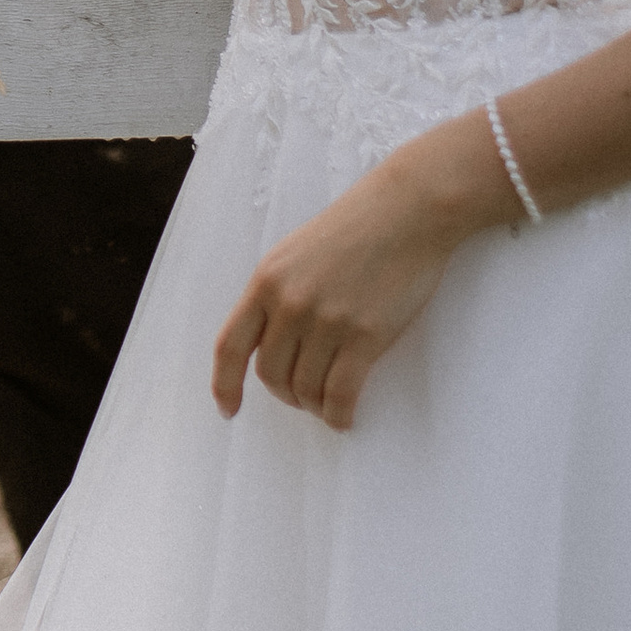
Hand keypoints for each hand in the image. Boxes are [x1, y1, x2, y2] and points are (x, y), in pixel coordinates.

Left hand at [210, 157, 468, 430]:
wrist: (405, 213)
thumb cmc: (352, 230)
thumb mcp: (293, 253)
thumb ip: (274, 293)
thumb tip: (266, 341)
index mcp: (266, 281)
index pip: (230, 346)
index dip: (225, 385)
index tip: (228, 410)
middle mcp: (290, 303)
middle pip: (270, 373)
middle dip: (282, 394)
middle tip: (299, 397)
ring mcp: (327, 320)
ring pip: (305, 387)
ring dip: (312, 404)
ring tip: (324, 404)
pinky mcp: (365, 335)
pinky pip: (340, 393)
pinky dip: (338, 414)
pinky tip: (343, 418)